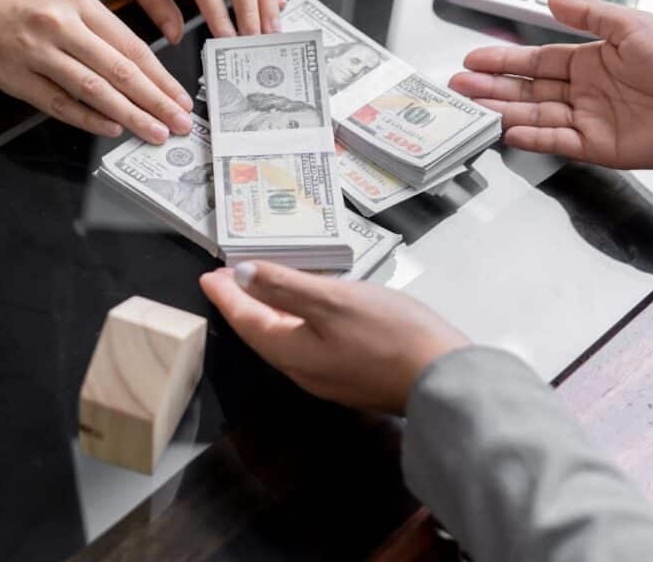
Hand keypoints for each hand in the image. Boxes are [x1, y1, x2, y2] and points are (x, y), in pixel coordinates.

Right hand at [0, 0, 192, 141]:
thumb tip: (139, 69)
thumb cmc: (8, 0)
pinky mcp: (13, 77)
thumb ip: (96, 30)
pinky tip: (113, 129)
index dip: (162, 78)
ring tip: (157, 133)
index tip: (183, 99)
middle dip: (157, 102)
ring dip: (131, 115)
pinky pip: (59, 103)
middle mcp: (59, 25)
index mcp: (77, 1)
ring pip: (94, 90)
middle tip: (181, 124)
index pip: (132, 47)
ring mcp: (35, 52)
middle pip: (120, 71)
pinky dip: (89, 118)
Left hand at [200, 262, 469, 413]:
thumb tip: (240, 275)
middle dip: (244, 304)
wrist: (444, 378)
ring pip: (287, 340)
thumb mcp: (333, 300)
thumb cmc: (389, 334)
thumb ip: (284, 287)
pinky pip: (312, 345)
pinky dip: (299, 321)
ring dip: (271, 312)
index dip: (226, 296)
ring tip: (264, 287)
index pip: (247, 321)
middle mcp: (304, 371)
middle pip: (263, 334)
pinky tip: (312, 309)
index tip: (208, 275)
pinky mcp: (354, 376)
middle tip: (231, 276)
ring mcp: (330, 378)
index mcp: (292, 351)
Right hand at [449, 0, 652, 171]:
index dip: (504, 60)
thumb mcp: (633, 24)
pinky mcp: (599, 146)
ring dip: (503, 110)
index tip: (474, 59)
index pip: (537, 61)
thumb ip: (589, 14)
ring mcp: (590, 119)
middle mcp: (586, 91)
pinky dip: (533, 136)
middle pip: (528, 90)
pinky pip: (557, 140)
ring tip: (472, 107)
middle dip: (492, 87)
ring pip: (536, 114)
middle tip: (458, 86)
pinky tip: (508, 131)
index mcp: (593, 60)